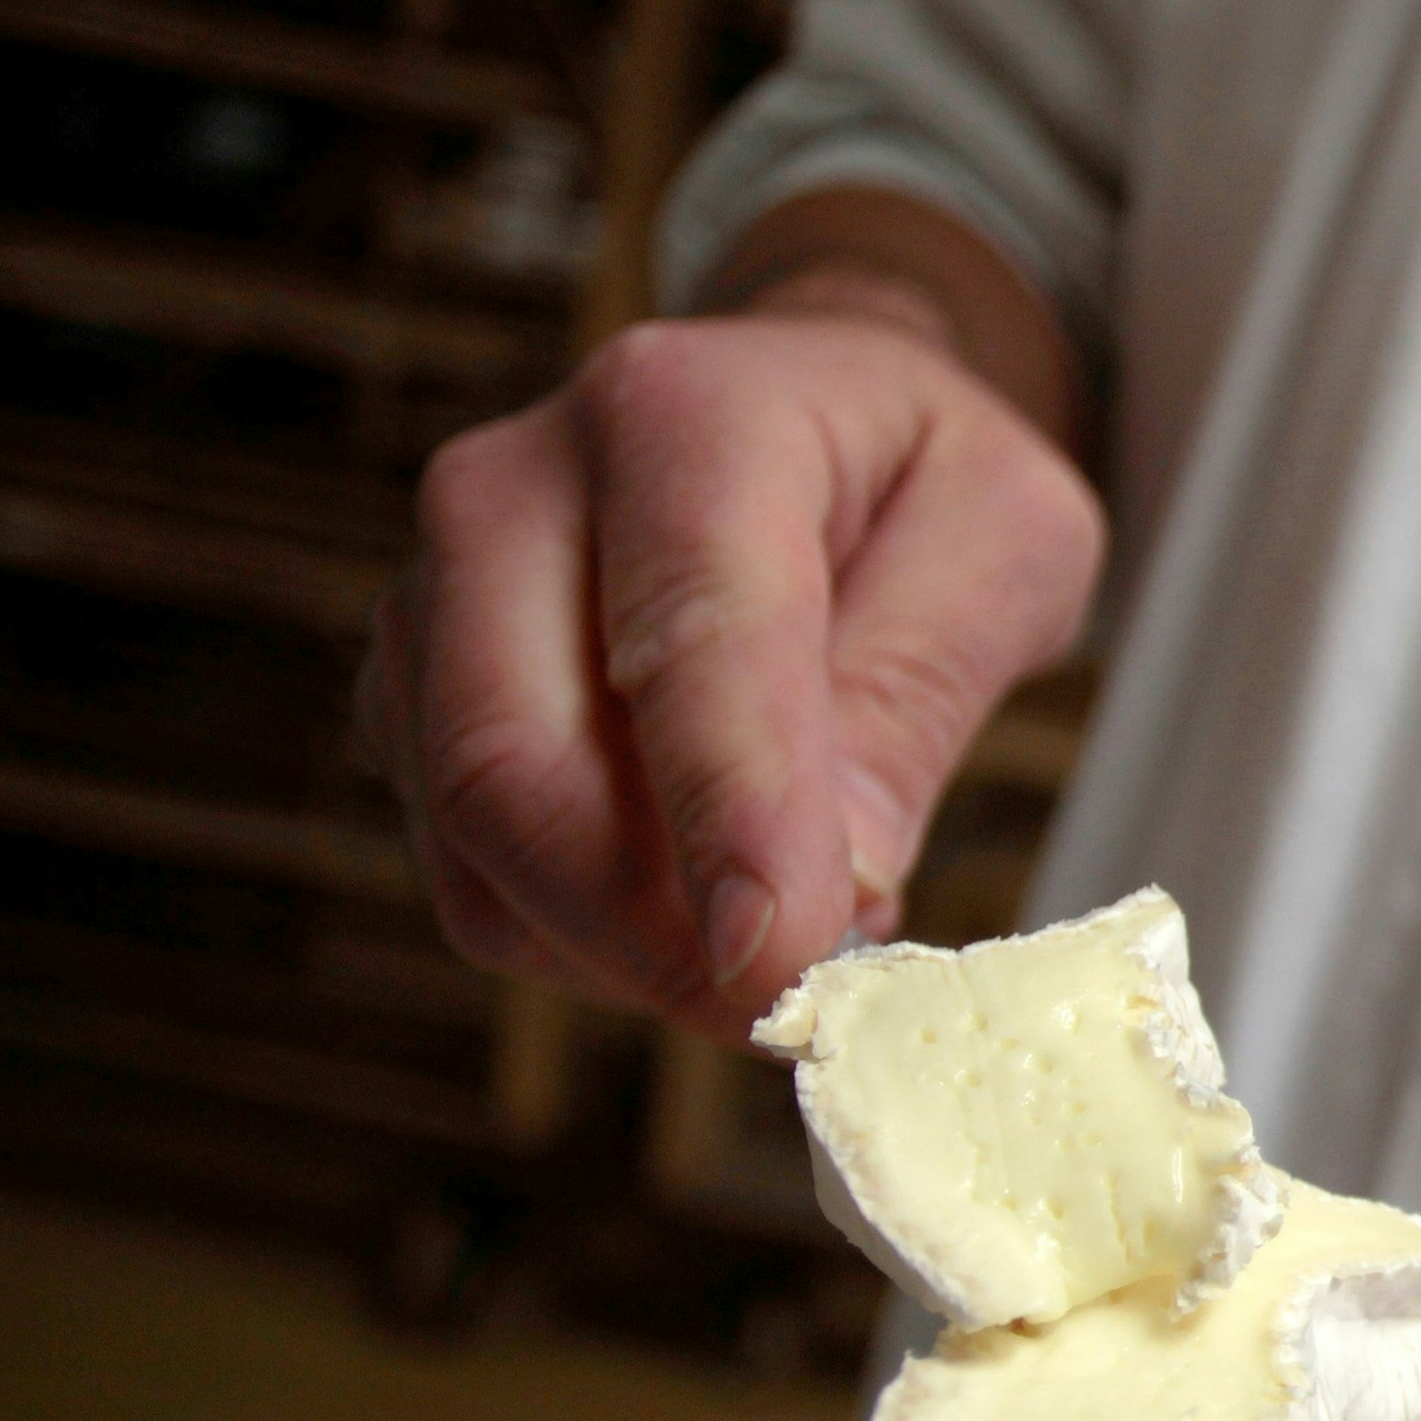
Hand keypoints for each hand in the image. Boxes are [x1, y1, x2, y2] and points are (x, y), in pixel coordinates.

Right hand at [359, 294, 1102, 1037]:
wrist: (815, 417)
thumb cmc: (918, 480)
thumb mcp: (1007, 542)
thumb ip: (920, 692)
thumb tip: (840, 882)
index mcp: (679, 416)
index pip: (683, 642)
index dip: (728, 820)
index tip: (782, 960)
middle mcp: (510, 492)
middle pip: (516, 767)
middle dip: (656, 931)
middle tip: (801, 1004)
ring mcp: (432, 603)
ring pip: (481, 850)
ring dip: (628, 951)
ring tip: (780, 940)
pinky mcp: (413, 706)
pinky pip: (475, 880)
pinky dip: (590, 944)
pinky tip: (703, 913)